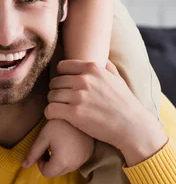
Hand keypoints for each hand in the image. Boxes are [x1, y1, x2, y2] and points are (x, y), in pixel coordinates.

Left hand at [23, 119, 93, 176]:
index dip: (40, 163)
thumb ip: (33, 153)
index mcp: (62, 162)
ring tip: (57, 145)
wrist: (78, 113)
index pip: (46, 173)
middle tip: (48, 147)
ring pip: (65, 169)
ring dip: (58, 162)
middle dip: (49, 163)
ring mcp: (82, 161)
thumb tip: (24, 166)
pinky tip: (66, 144)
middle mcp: (74, 165)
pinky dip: (67, 159)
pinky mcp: (87, 156)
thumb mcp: (43, 137)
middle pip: (56, 173)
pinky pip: (73, 163)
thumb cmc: (58, 124)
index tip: (43, 149)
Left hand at [45, 60, 167, 164]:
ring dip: (54, 103)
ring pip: (51, 95)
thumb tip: (101, 57)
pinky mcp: (74, 113)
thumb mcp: (117, 78)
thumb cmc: (125, 103)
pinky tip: (56, 117)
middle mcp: (84, 79)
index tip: (64, 86)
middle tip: (63, 100)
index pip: (62, 66)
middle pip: (55, 82)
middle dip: (57, 91)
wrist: (132, 126)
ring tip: (60, 109)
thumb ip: (106, 66)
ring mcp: (78, 96)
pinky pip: (50, 109)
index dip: (61, 76)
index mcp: (92, 68)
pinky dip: (50, 114)